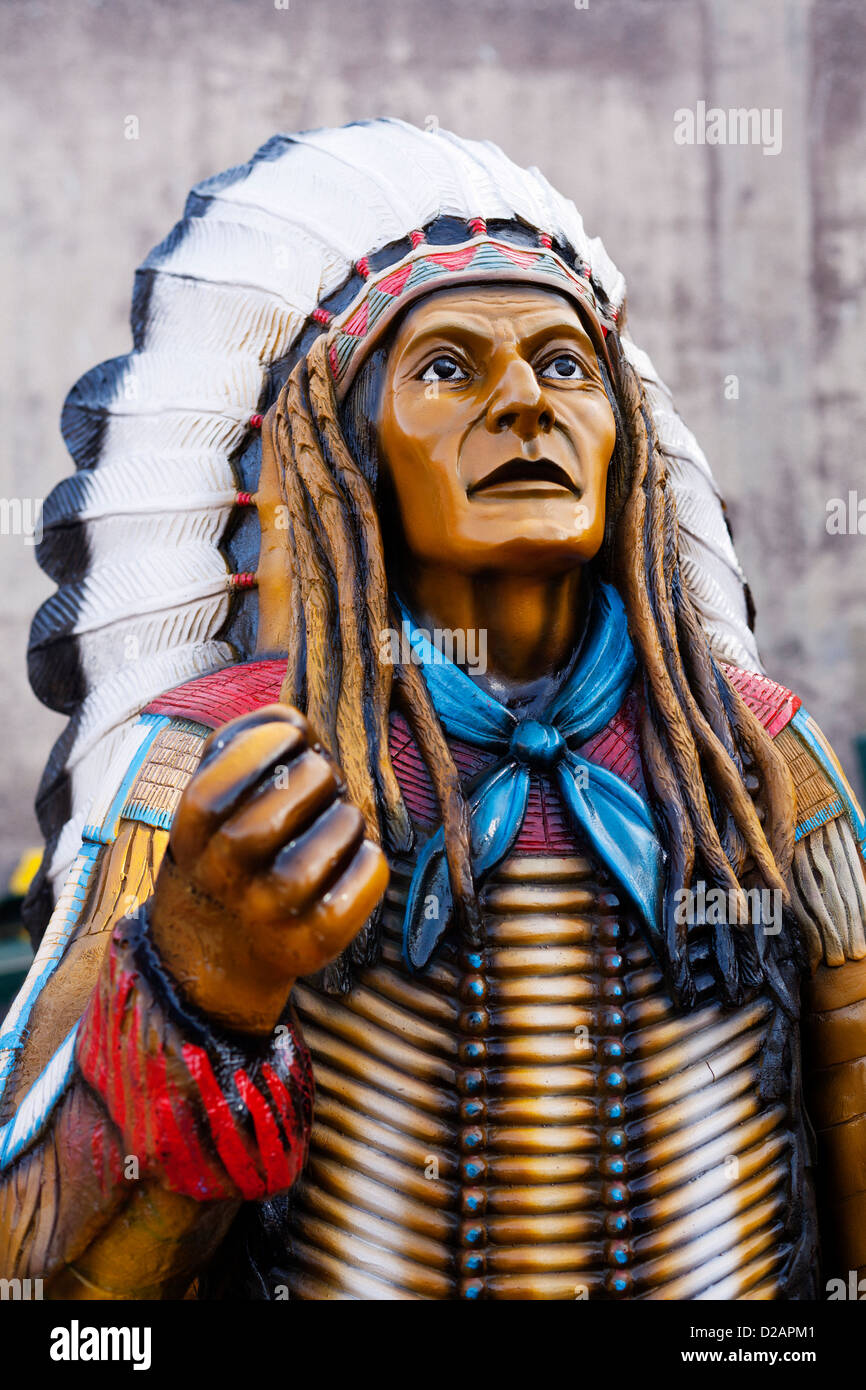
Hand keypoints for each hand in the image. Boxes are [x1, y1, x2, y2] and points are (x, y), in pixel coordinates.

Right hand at [149, 704, 388, 1033]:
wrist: (210, 952)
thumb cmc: (223, 852)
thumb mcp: (207, 798)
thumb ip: (238, 745)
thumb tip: (293, 724)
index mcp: (189, 833)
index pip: (219, 784)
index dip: (267, 742)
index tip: (291, 739)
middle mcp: (223, 877)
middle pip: (282, 807)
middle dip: (317, 774)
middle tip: (322, 781)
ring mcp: (267, 915)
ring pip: (328, 843)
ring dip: (347, 817)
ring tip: (338, 821)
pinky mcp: (312, 944)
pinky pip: (360, 884)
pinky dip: (369, 861)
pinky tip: (354, 856)